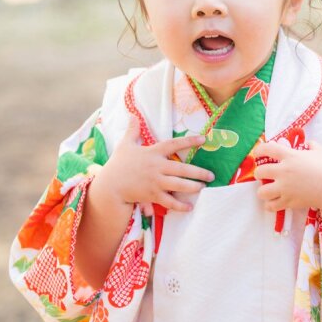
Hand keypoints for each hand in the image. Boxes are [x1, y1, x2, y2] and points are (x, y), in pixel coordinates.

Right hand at [96, 115, 215, 213]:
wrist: (110, 185)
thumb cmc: (118, 164)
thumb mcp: (125, 145)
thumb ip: (132, 130)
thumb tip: (132, 115)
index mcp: (153, 153)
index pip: (174, 144)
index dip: (190, 141)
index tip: (204, 139)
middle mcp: (157, 167)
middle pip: (182, 169)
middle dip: (199, 172)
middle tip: (211, 175)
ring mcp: (155, 182)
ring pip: (179, 185)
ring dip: (193, 187)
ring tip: (203, 187)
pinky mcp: (152, 195)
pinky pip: (170, 202)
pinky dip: (180, 205)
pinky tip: (190, 207)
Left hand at [253, 139, 321, 220]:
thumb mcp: (321, 152)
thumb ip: (311, 145)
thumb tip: (307, 143)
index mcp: (290, 156)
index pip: (267, 149)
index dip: (259, 150)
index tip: (258, 153)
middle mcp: (284, 171)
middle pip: (260, 172)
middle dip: (259, 173)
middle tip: (263, 174)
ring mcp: (285, 188)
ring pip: (262, 192)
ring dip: (263, 191)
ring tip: (268, 190)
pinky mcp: (288, 201)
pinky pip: (271, 206)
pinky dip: (270, 205)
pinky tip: (273, 202)